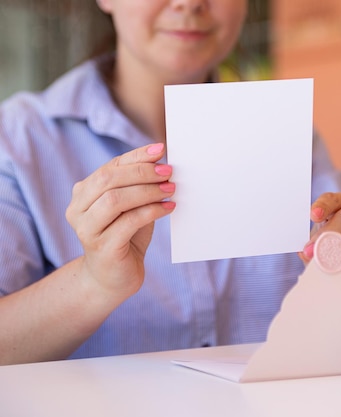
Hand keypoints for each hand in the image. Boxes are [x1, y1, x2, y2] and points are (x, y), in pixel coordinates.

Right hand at [65, 143, 175, 298]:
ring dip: (147, 192)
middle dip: (142, 172)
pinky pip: (128, 222)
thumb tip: (162, 162)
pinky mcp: (102, 247)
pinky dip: (152, 211)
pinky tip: (168, 208)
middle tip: (169, 172)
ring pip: (116, 200)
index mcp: (83, 193)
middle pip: (109, 180)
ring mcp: (87, 229)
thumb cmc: (125, 236)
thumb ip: (138, 185)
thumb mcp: (131, 207)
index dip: (136, 156)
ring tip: (171, 189)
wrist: (113, 277)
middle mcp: (78, 209)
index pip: (110, 167)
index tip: (161, 149)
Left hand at [300, 192, 340, 278]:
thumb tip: (304, 253)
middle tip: (313, 249)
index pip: (332, 199)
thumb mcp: (319, 241)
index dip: (323, 206)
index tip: (313, 216)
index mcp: (340, 203)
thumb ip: (312, 245)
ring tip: (331, 258)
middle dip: (329, 233)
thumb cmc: (333, 243)